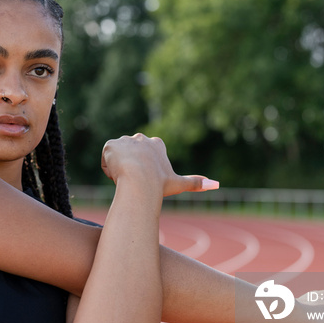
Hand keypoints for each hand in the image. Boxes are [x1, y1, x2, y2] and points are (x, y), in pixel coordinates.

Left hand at [100, 134, 218, 195]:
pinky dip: (109, 168)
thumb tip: (217, 185)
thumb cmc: (159, 185)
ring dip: (119, 169)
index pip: (145, 156)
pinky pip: (106, 159)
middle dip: (131, 168)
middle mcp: (141, 137)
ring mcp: (125, 139)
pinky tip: (117, 174)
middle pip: (131, 157)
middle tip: (137, 179)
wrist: (139, 182)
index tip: (146, 177)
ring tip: (127, 178)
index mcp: (156, 144)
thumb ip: (196, 183)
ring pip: (118, 159)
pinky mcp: (111, 144)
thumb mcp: (178, 184)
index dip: (144, 169)